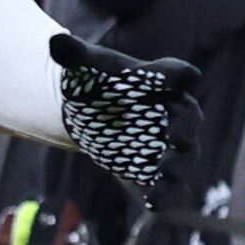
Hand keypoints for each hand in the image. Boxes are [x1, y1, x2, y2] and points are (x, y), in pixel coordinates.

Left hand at [51, 34, 200, 191]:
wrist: (90, 109)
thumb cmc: (97, 80)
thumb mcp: (85, 66)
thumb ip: (74, 54)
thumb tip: (55, 41)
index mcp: (159, 80)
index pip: (175, 74)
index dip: (179, 76)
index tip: (186, 77)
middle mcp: (173, 111)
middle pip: (189, 119)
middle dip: (185, 128)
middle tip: (175, 135)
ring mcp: (167, 143)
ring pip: (184, 157)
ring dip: (178, 167)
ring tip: (167, 174)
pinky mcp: (154, 168)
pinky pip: (170, 185)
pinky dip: (166, 195)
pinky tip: (153, 204)